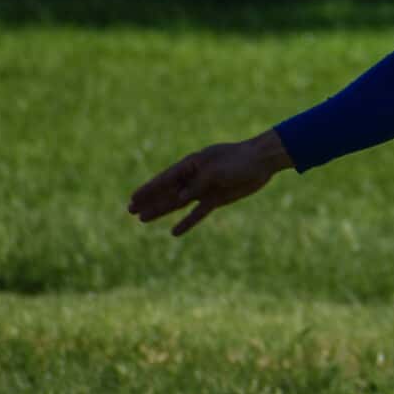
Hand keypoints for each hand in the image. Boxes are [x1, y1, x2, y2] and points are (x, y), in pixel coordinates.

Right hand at [127, 133, 289, 235]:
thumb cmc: (238, 161)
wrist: (262, 162)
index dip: (148, 189)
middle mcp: (194, 177)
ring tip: (143, 220)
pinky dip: (187, 222)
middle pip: (167, 192)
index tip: (132, 199)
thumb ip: (197, 184)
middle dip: (149, 201)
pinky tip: (174, 232)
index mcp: (191, 164)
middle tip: (130, 211)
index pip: (164, 179)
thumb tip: (179, 199)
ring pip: (177, 203)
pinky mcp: (216, 199)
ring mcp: (204, 189)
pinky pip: (197, 213)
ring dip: (161, 211)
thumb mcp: (215, 171)